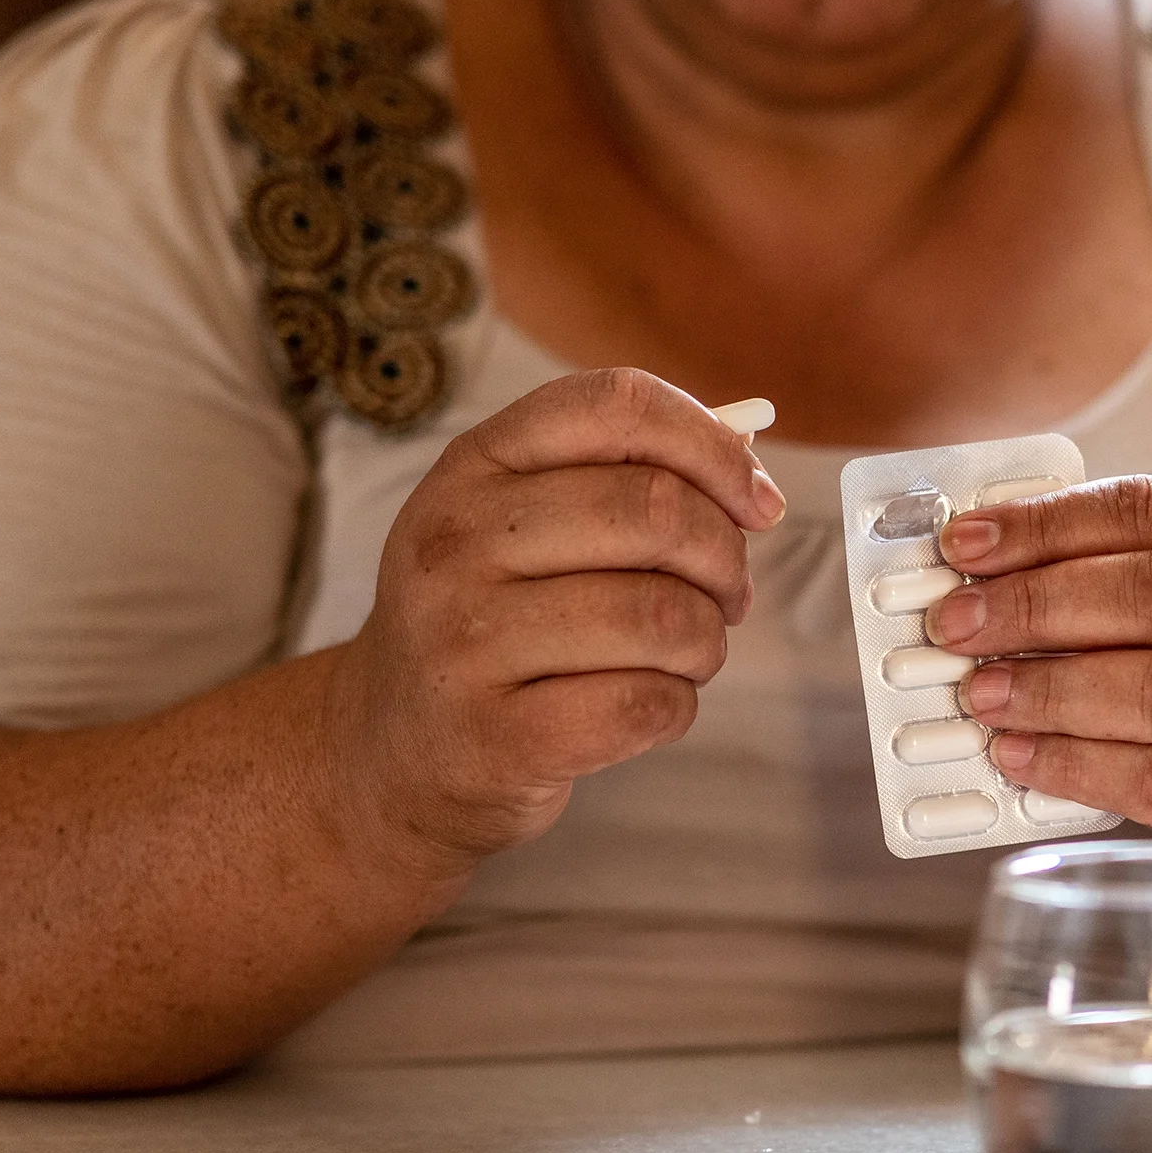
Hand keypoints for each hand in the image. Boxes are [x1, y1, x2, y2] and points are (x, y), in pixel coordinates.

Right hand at [328, 368, 784, 872]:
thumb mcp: (521, 523)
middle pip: (657, 511)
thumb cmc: (495, 619)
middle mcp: (454, 542)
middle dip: (725, 560)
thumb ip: (625, 479)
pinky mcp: (496, 737)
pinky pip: (647, 703)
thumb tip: (751, 482)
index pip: (617, 404)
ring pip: (665, 617)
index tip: (757, 501)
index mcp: (472, 465)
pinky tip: (646, 702)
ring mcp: (464, 642)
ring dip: (706, 641)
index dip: (713, 447)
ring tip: (684, 653)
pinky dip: (676, 705)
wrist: (394, 748)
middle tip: (727, 596)